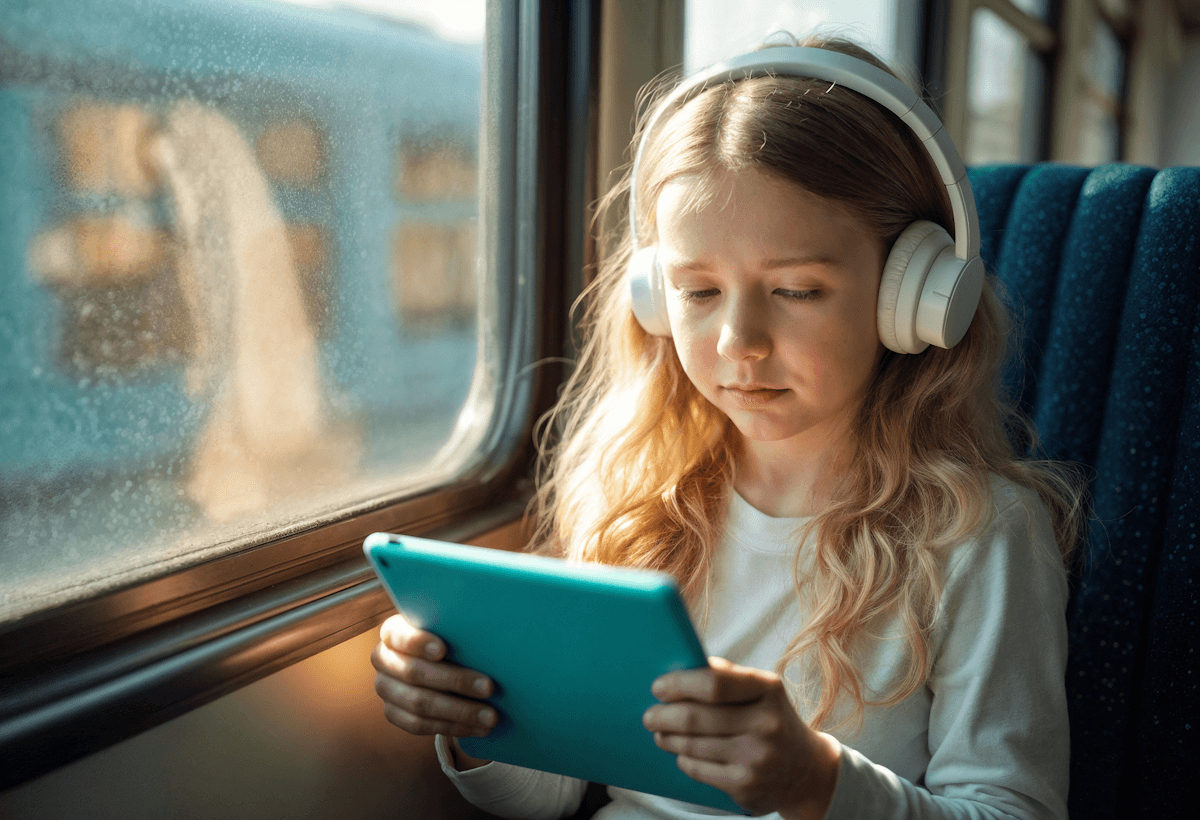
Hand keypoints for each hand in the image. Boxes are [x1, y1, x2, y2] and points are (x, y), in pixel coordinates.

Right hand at [370, 613, 495, 767]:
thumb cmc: (448, 640)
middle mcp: (383, 659)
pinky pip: (420, 726)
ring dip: (459, 712)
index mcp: (392, 632)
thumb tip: (491, 637)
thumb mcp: (449, 631)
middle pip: (414, 673)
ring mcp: (385, 689)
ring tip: (490, 716)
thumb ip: (457, 631)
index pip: (398, 635)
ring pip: (419, 704)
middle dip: (455, 681)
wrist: (436, 667)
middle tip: (489, 687)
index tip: (443, 650)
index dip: (417, 642)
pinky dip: (453, 727)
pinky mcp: (392, 713)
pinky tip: (478, 728)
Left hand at [642, 657, 840, 819]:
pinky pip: (699, 770)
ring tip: (660, 733)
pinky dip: (684, 759)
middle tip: (649, 716)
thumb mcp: (761, 690)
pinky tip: (681, 753)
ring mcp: (758, 758)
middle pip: (696, 717)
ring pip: (693, 746)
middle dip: (663, 716)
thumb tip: (680, 667)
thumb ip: (726, 676)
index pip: (714, 683)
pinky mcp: (747, 787)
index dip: (679, 684)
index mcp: (768, 689)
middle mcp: (766, 723)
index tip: (658, 687)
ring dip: (668, 738)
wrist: (807, 770)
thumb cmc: (770, 718)